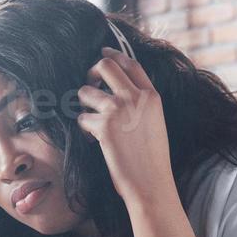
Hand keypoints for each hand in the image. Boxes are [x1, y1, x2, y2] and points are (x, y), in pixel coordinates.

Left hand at [75, 46, 172, 204]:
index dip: (114, 55)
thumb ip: (140, 104)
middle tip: (90, 87)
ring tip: (92, 122)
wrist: (151, 183)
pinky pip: (82, 118)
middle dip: (92, 73)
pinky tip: (93, 141)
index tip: (103, 53)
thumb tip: (116, 91)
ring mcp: (119, 109)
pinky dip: (84, 129)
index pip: (131, 63)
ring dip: (84, 106)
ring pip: (86, 92)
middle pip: (106, 66)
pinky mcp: (103, 125)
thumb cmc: (152, 159)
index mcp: (152, 96)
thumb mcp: (155, 123)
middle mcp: (136, 97)